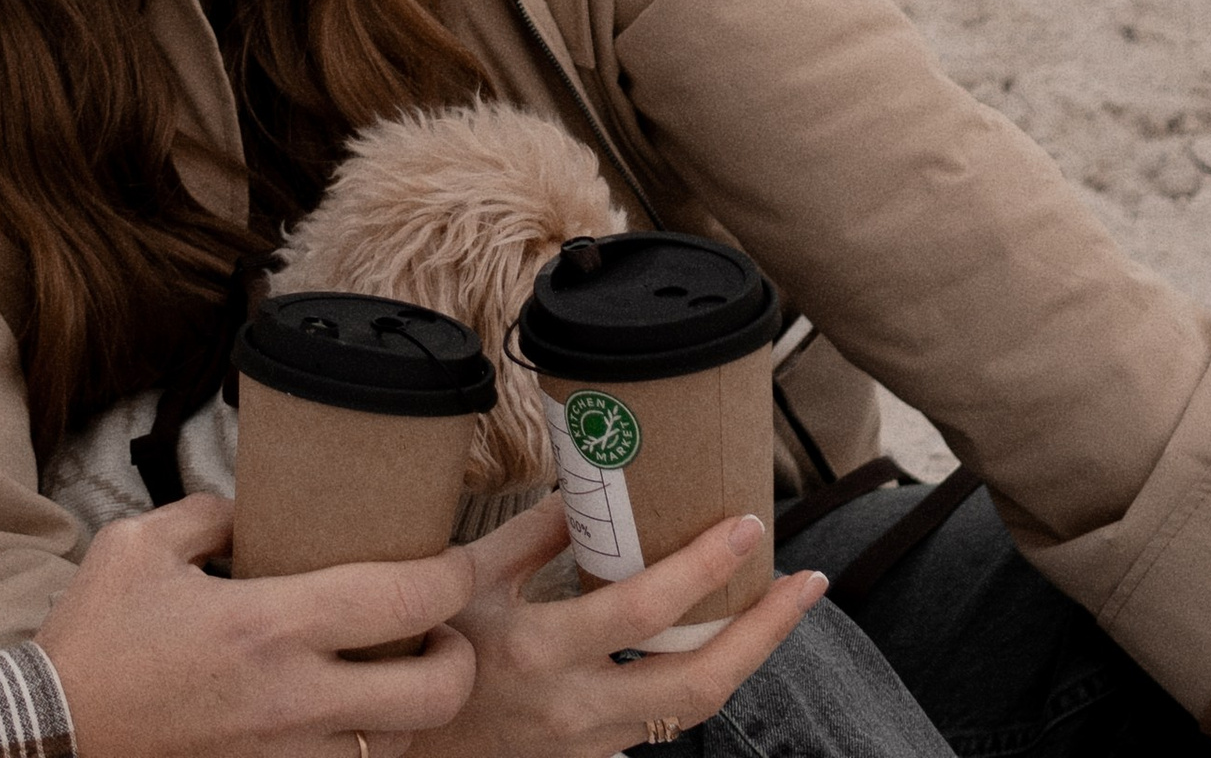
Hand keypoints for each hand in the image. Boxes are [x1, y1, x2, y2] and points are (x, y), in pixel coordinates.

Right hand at [34, 491, 480, 757]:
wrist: (54, 735)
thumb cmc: (94, 641)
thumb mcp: (142, 544)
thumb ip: (211, 516)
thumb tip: (251, 513)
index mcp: (269, 626)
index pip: (401, 601)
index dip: (450, 576)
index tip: (456, 558)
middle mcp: (294, 701)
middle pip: (433, 693)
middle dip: (459, 657)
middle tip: (442, 627)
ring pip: (397, 745)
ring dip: (413, 708)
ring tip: (400, 670)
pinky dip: (361, 745)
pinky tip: (346, 716)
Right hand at [428, 497, 829, 756]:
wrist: (404, 745)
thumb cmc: (428, 652)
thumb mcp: (467, 580)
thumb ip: (531, 534)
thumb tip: (587, 479)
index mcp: (541, 652)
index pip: (645, 611)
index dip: (703, 568)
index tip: (746, 525)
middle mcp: (577, 707)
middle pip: (700, 682)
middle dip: (764, 633)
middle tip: (806, 581)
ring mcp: (589, 743)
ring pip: (693, 710)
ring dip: (744, 658)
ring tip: (778, 608)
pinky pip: (663, 723)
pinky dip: (699, 681)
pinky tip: (718, 645)